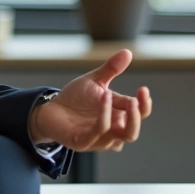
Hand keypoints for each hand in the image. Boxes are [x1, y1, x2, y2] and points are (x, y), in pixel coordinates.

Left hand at [30, 49, 151, 151]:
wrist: (50, 108)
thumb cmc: (76, 98)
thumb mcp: (94, 81)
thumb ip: (111, 69)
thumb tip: (127, 52)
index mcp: (118, 116)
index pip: (139, 114)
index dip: (144, 104)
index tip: (143, 89)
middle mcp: (111, 131)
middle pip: (132, 132)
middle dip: (137, 117)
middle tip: (135, 100)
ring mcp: (97, 138)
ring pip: (119, 137)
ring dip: (119, 117)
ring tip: (114, 97)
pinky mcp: (82, 141)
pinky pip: (97, 133)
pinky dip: (103, 117)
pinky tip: (102, 98)